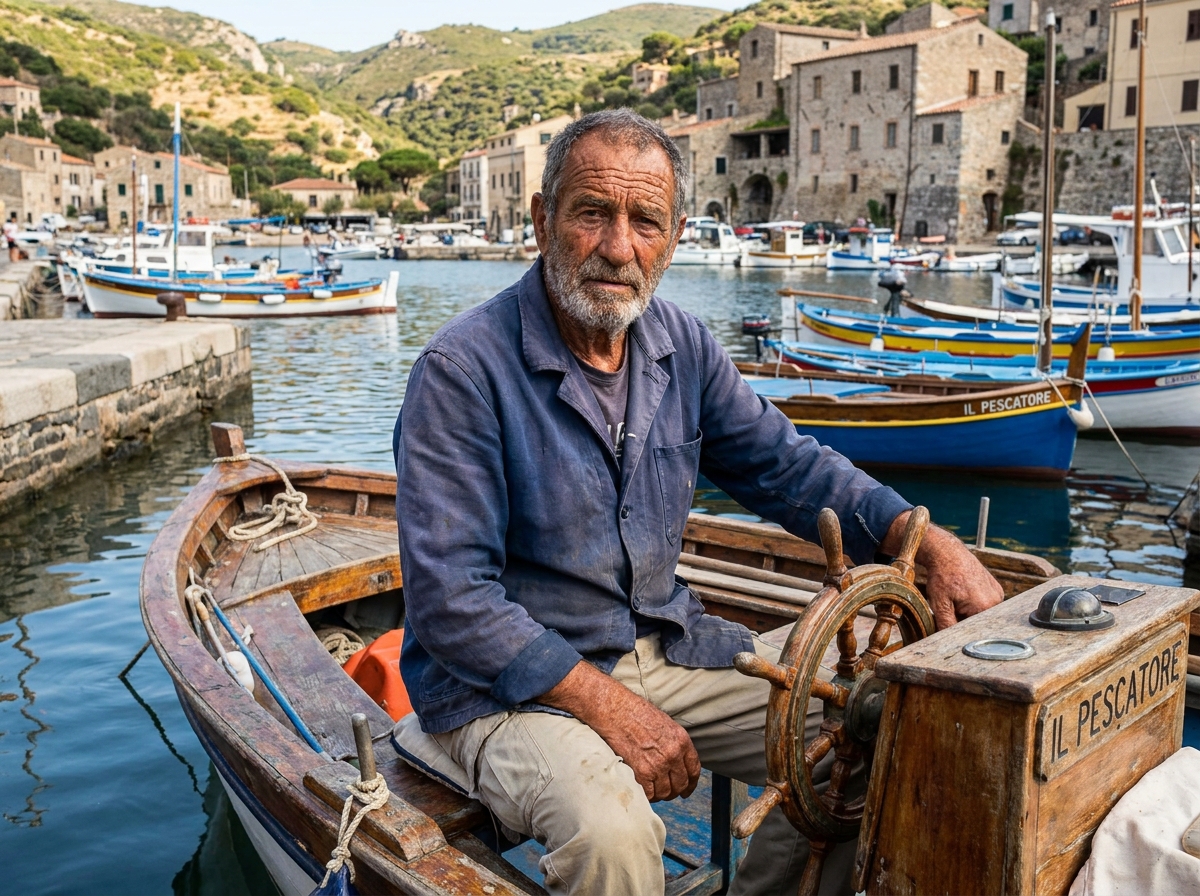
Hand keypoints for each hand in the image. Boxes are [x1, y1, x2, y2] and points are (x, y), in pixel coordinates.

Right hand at [539, 660, 700, 801]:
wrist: (615, 710)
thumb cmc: (635, 713)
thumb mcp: (665, 724)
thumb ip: (674, 744)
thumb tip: (676, 762)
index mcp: (681, 740)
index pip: (694, 769)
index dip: (691, 784)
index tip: (687, 790)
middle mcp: (673, 754)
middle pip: (681, 784)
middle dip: (675, 790)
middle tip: (667, 791)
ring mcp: (658, 765)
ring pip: (665, 792)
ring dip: (659, 794)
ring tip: (652, 788)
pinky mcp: (641, 773)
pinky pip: (649, 794)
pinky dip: (646, 795)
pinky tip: (642, 788)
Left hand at [882, 512, 1002, 628]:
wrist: (947, 553)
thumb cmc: (942, 576)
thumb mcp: (940, 604)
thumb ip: (946, 626)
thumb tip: (946, 643)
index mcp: (985, 606)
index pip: (973, 630)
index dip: (960, 628)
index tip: (950, 622)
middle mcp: (996, 601)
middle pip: (979, 622)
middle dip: (964, 619)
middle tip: (951, 605)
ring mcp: (998, 594)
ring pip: (981, 613)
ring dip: (969, 611)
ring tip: (957, 596)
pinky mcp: (996, 589)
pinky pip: (985, 604)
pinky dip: (974, 602)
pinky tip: (963, 592)